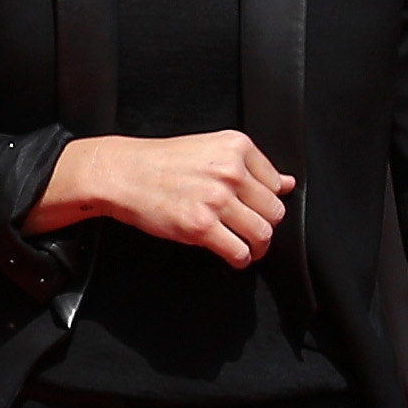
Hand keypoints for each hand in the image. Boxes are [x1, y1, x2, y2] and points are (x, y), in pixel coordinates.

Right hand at [26, 131, 293, 267]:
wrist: (123, 173)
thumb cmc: (160, 162)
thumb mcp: (210, 149)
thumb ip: (249, 166)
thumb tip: (285, 183)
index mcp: (237, 147)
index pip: (276, 183)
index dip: (266, 202)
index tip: (256, 211)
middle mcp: (231, 171)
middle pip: (274, 211)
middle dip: (265, 226)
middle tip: (252, 233)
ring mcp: (217, 199)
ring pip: (262, 234)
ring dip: (257, 247)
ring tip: (246, 248)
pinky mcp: (201, 226)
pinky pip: (238, 251)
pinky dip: (240, 259)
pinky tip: (232, 256)